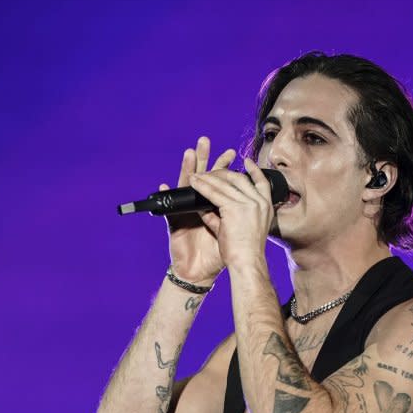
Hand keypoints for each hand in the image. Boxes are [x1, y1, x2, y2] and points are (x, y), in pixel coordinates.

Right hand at [161, 136, 235, 283]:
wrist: (202, 272)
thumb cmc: (217, 253)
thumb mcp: (229, 229)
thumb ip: (233, 214)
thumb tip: (247, 199)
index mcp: (212, 206)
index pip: (218, 181)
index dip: (224, 167)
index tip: (232, 152)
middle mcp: (197, 205)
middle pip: (200, 177)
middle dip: (204, 159)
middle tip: (206, 141)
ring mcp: (184, 212)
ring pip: (183, 185)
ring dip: (185, 168)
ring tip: (189, 152)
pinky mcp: (174, 223)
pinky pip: (168, 209)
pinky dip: (165, 196)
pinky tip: (164, 185)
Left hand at [188, 157, 273, 269]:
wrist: (247, 263)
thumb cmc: (245, 252)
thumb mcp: (242, 227)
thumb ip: (226, 215)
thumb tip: (209, 205)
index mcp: (266, 206)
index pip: (261, 182)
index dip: (254, 170)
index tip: (247, 162)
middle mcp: (259, 201)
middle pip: (239, 178)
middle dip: (222, 172)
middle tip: (208, 172)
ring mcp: (248, 203)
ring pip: (225, 183)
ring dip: (208, 177)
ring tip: (196, 175)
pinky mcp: (235, 208)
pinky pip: (214, 192)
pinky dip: (202, 186)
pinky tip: (194, 183)